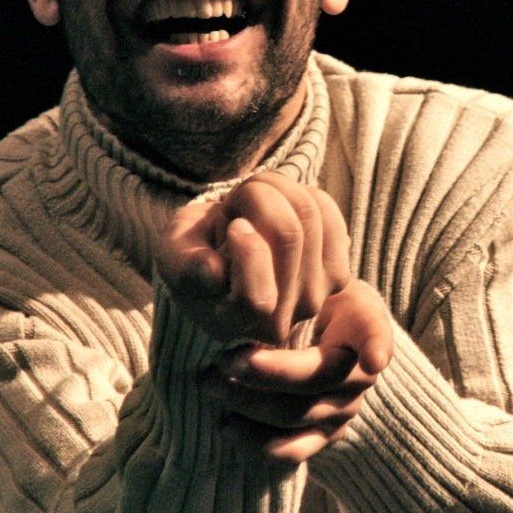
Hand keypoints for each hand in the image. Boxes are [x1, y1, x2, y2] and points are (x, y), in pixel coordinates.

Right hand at [158, 171, 352, 345]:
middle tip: (236, 198)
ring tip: (255, 198)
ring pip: (310, 214)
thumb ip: (187, 266)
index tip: (231, 224)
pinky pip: (330, 214)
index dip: (245, 243)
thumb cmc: (194, 258)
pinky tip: (284, 203)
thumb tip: (215, 270)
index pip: (257, 293)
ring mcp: (316, 298)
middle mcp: (282, 320)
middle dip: (256, 196)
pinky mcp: (338, 274)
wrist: (226, 265)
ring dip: (279, 189)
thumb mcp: (174, 257)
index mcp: (236, 323)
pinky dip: (306, 194)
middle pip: (288, 233)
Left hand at [207, 279, 395, 464]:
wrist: (316, 335)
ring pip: (294, 416)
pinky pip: (292, 451)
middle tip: (221, 359)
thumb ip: (311, 278)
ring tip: (208, 382)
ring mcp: (341, 411)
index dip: (377, 348)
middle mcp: (359, 377)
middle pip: (314, 381)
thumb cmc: (313, 299)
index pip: (376, 337)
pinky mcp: (321, 438)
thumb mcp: (319, 280)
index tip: (373, 360)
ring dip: (246, 402)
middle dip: (263, 374)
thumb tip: (297, 270)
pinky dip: (255, 443)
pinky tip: (226, 424)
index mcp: (364, 330)